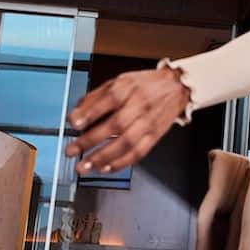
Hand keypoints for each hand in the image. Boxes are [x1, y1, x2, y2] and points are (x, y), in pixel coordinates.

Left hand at [63, 65, 190, 173]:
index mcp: (128, 88)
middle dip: (91, 140)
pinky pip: (138, 153)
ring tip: (86, 166)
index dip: (90, 112)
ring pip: (126, 144)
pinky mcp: (154, 137)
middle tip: (72, 151)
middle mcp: (139, 106)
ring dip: (103, 157)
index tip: (74, 123)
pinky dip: (121, 163)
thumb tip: (76, 113)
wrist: (177, 88)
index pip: (108, 99)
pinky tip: (106, 168)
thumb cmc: (145, 85)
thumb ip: (95, 97)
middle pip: (115, 125)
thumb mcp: (119, 81)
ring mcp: (148, 123)